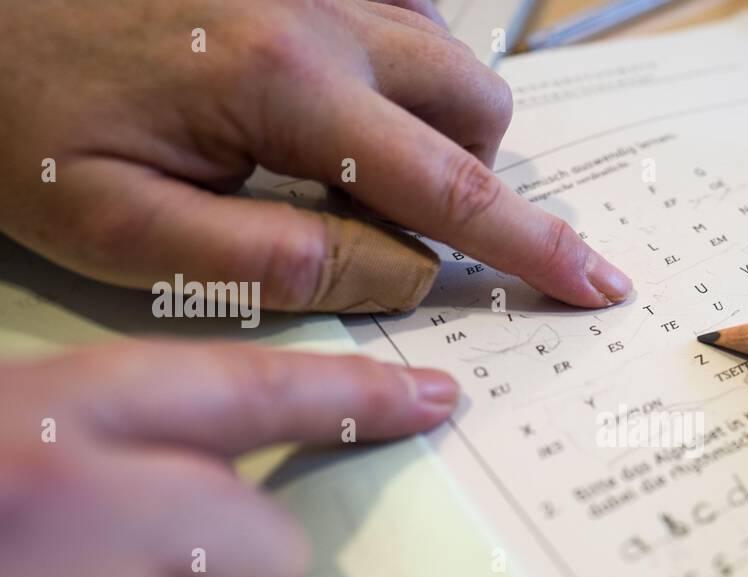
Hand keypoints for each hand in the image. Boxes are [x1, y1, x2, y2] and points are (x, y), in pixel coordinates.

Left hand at [0, 0, 631, 312]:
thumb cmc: (13, 118)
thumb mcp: (121, 230)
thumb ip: (274, 265)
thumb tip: (400, 274)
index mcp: (285, 87)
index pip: (448, 189)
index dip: (531, 247)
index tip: (594, 283)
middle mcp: (318, 10)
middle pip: (473, 104)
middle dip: (478, 181)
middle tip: (415, 232)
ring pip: (444, 49)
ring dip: (439, 122)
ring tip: (358, 169)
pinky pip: (399, 2)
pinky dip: (401, 62)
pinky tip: (339, 99)